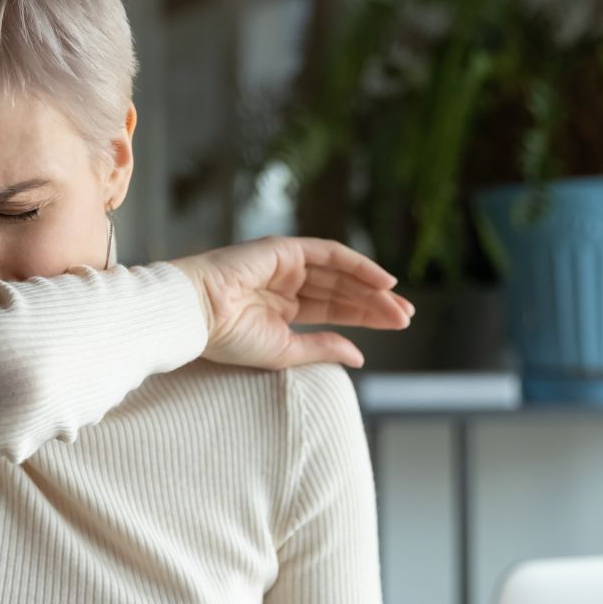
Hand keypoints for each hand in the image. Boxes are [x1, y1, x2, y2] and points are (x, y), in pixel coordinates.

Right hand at [169, 237, 412, 370]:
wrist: (196, 314)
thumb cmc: (227, 337)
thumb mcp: (284, 350)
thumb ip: (321, 348)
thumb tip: (359, 355)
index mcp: (281, 308)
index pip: (333, 309)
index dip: (365, 317)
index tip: (396, 326)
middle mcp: (287, 283)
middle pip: (342, 290)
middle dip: (375, 303)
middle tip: (407, 317)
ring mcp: (286, 264)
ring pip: (341, 274)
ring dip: (372, 288)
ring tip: (400, 306)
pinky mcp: (285, 248)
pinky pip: (331, 254)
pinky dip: (359, 265)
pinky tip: (384, 281)